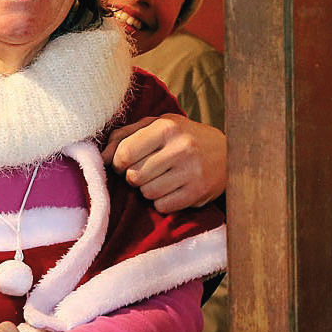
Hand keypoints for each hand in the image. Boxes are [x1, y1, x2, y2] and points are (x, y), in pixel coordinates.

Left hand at [104, 113, 226, 211]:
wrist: (229, 154)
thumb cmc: (184, 137)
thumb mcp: (157, 125)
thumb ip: (125, 135)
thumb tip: (102, 156)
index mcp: (167, 127)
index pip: (125, 153)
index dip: (118, 163)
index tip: (124, 163)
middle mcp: (180, 148)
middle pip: (134, 176)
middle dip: (133, 177)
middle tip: (144, 171)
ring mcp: (191, 172)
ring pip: (147, 193)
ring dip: (148, 190)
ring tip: (160, 179)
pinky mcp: (197, 193)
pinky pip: (162, 206)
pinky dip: (162, 201)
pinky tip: (172, 189)